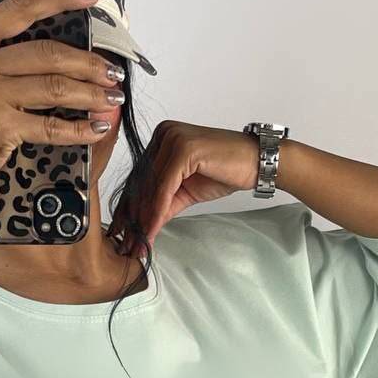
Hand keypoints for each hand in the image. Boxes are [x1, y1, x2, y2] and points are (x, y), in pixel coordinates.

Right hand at [0, 0, 126, 207]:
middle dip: (89, 62)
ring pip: (54, 87)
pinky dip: (78, 129)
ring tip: (112, 98)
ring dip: (91, 94)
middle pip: (47, 52)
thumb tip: (43, 51)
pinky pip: (50, 126)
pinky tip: (95, 128)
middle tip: (112, 71)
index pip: (20, 8)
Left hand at [108, 121, 259, 254]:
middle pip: (142, 182)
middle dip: (133, 216)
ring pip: (151, 186)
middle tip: (127, 243)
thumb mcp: (186, 191)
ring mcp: (173, 138)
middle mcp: (163, 134)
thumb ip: (163, 203)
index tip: (122, 231)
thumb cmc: (224, 172)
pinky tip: (153, 229)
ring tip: (139, 242)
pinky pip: (165, 187)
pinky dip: (158, 210)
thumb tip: (142, 226)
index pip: (140, 177)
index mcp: (161, 138)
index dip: (129, 207)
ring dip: (144, 218)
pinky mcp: (183, 149)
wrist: (255, 163)